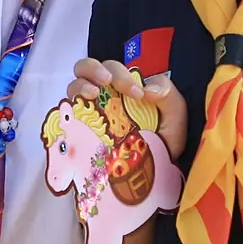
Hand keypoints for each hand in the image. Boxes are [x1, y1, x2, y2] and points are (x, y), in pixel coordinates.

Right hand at [69, 59, 188, 157]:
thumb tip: (147, 89)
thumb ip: (167, 94)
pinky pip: (68, 115)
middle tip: (106, 81)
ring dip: (81, 85)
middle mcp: (102, 96)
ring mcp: (89, 113)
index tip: (136, 93)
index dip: (121, 74)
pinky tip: (80, 113)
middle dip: (94, 69)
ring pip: (74, 87)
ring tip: (92, 93)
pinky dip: (71, 108)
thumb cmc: (165, 142)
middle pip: (87, 69)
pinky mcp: (79, 132)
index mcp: (124, 88)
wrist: (155, 175)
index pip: (114, 68)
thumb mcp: (175, 116)